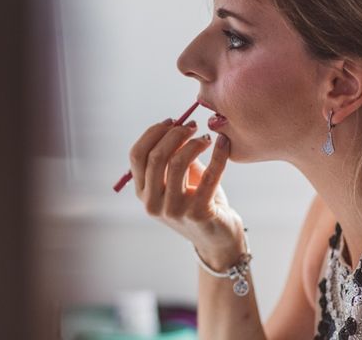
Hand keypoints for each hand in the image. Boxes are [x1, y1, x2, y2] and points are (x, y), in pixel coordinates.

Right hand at [128, 118, 245, 270]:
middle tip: (193, 125)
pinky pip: (209, 175)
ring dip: (194, 143)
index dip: (153, 133)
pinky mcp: (198, 214)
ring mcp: (174, 211)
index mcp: (143, 193)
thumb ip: (173, 156)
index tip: (172, 121)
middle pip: (156, 157)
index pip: (137, 155)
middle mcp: (152, 203)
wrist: (218, 239)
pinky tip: (223, 143)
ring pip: (177, 163)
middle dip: (174, 134)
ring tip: (206, 138)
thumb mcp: (179, 180)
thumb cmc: (198, 202)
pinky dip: (218, 155)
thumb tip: (179, 125)